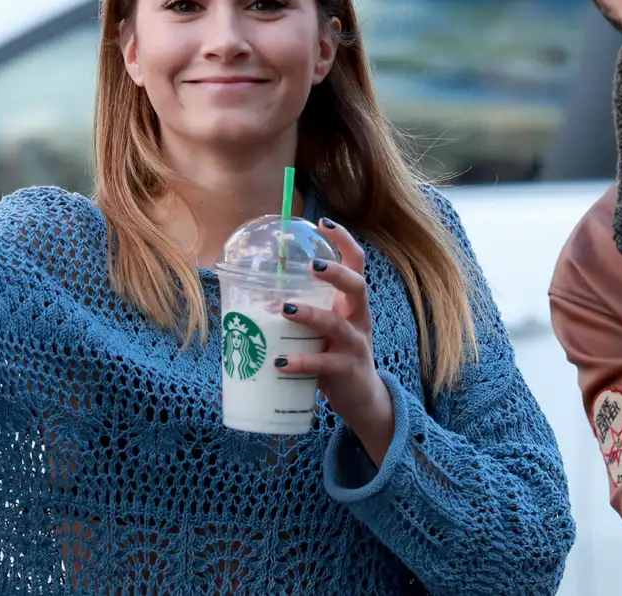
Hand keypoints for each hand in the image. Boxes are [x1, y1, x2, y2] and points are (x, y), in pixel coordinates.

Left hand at [275, 219, 395, 465]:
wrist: (362, 398)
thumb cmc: (336, 354)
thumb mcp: (326, 327)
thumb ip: (303, 309)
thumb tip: (258, 293)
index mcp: (352, 302)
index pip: (356, 262)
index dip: (343, 240)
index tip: (323, 222)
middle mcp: (358, 318)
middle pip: (357, 285)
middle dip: (335, 273)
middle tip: (312, 265)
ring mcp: (355, 344)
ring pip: (336, 324)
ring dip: (310, 314)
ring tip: (285, 309)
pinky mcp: (345, 370)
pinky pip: (322, 365)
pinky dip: (299, 362)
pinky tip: (279, 362)